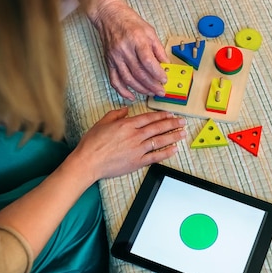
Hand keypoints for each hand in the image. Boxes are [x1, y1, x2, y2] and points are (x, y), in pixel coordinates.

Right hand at [72, 108, 186, 182]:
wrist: (88, 162)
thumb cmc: (92, 143)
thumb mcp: (102, 122)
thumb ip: (115, 114)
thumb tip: (126, 109)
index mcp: (127, 125)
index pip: (149, 118)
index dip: (161, 115)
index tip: (170, 114)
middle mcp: (135, 136)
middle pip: (158, 128)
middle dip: (172, 123)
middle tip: (182, 121)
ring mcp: (137, 150)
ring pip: (159, 141)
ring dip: (173, 136)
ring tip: (182, 133)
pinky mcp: (137, 162)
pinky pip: (155, 156)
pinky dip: (166, 152)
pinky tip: (174, 149)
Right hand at [92, 0, 167, 99]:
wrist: (108, 15)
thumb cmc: (130, 21)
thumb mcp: (149, 30)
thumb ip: (158, 48)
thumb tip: (166, 64)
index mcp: (136, 40)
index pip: (148, 61)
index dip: (157, 73)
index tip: (164, 80)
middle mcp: (124, 49)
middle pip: (139, 73)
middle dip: (152, 85)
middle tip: (161, 91)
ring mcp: (115, 57)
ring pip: (128, 79)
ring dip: (141, 89)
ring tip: (151, 93)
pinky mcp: (109, 61)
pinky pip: (114, 80)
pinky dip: (123, 91)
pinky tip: (132, 96)